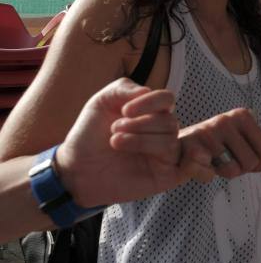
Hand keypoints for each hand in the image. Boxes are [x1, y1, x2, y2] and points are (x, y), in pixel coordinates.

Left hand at [56, 78, 193, 207]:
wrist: (75, 168)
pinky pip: (183, 164)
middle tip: (114, 128)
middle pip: (169, 120)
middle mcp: (162, 132)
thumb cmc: (89, 135)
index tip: (124, 111)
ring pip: (169, 140)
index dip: (150, 102)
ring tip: (115, 142)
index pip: (167, 99)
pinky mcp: (166, 175)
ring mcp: (164, 154)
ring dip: (140, 140)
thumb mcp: (102, 102)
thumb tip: (148, 91)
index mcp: (152, 113)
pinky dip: (172, 157)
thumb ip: (124, 88)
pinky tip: (137, 155)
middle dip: (140, 123)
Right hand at [178, 108, 260, 181]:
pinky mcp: (191, 147)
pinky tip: (201, 165)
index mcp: (243, 115)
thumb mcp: (243, 148)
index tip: (244, 160)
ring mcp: (208, 131)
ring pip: (233, 170)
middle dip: (241, 169)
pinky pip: (211, 174)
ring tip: (213, 160)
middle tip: (227, 161)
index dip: (259, 164)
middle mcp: (227, 119)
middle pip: (252, 162)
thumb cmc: (216, 146)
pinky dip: (207, 176)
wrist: (179, 146)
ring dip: (224, 172)